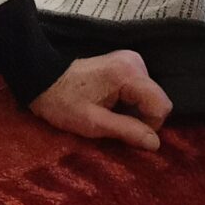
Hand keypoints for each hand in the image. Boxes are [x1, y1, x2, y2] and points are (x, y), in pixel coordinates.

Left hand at [29, 50, 172, 151]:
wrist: (43, 80)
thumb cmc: (63, 103)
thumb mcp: (93, 123)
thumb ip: (127, 131)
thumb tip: (156, 143)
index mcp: (128, 74)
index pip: (161, 105)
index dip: (149, 125)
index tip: (126, 132)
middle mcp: (135, 62)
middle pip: (157, 100)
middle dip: (141, 118)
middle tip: (113, 124)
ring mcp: (132, 60)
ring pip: (150, 96)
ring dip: (135, 111)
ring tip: (109, 114)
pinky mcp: (127, 63)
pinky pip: (141, 90)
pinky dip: (130, 103)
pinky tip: (111, 105)